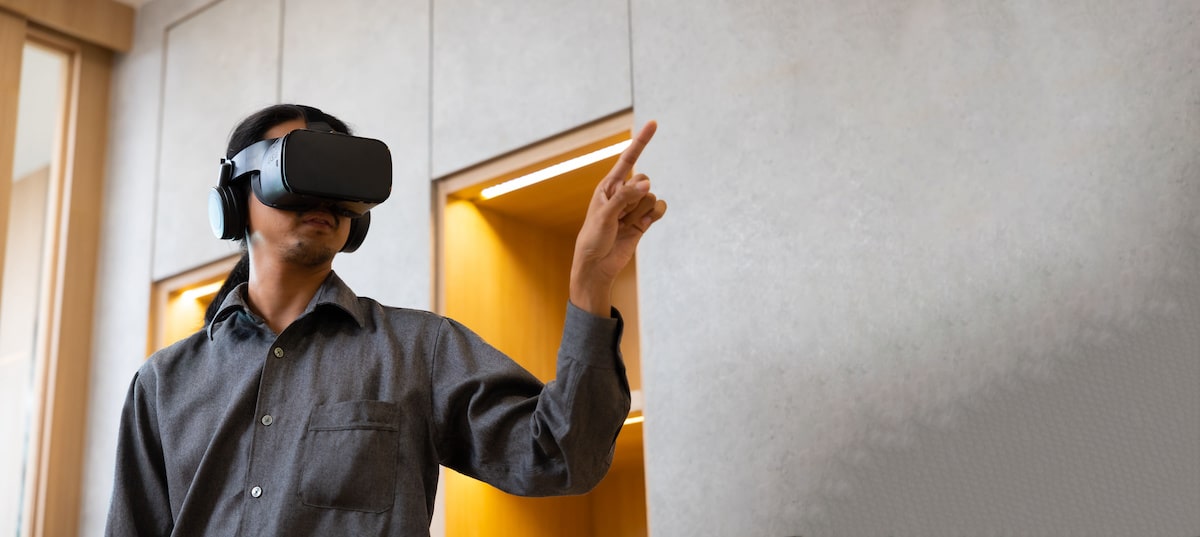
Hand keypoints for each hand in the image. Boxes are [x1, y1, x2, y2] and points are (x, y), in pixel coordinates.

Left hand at [570, 121, 667, 315]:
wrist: (597, 266)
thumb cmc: (592, 239)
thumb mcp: (604, 215)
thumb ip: (625, 197)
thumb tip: (647, 183)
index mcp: (608, 186)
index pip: (628, 159)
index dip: (642, 141)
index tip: (654, 123)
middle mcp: (622, 193)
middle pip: (643, 180)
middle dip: (635, 197)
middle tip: (619, 216)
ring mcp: (634, 207)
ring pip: (650, 196)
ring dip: (639, 212)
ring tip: (624, 226)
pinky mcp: (644, 221)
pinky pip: (658, 209)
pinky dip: (654, 215)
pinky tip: (642, 225)